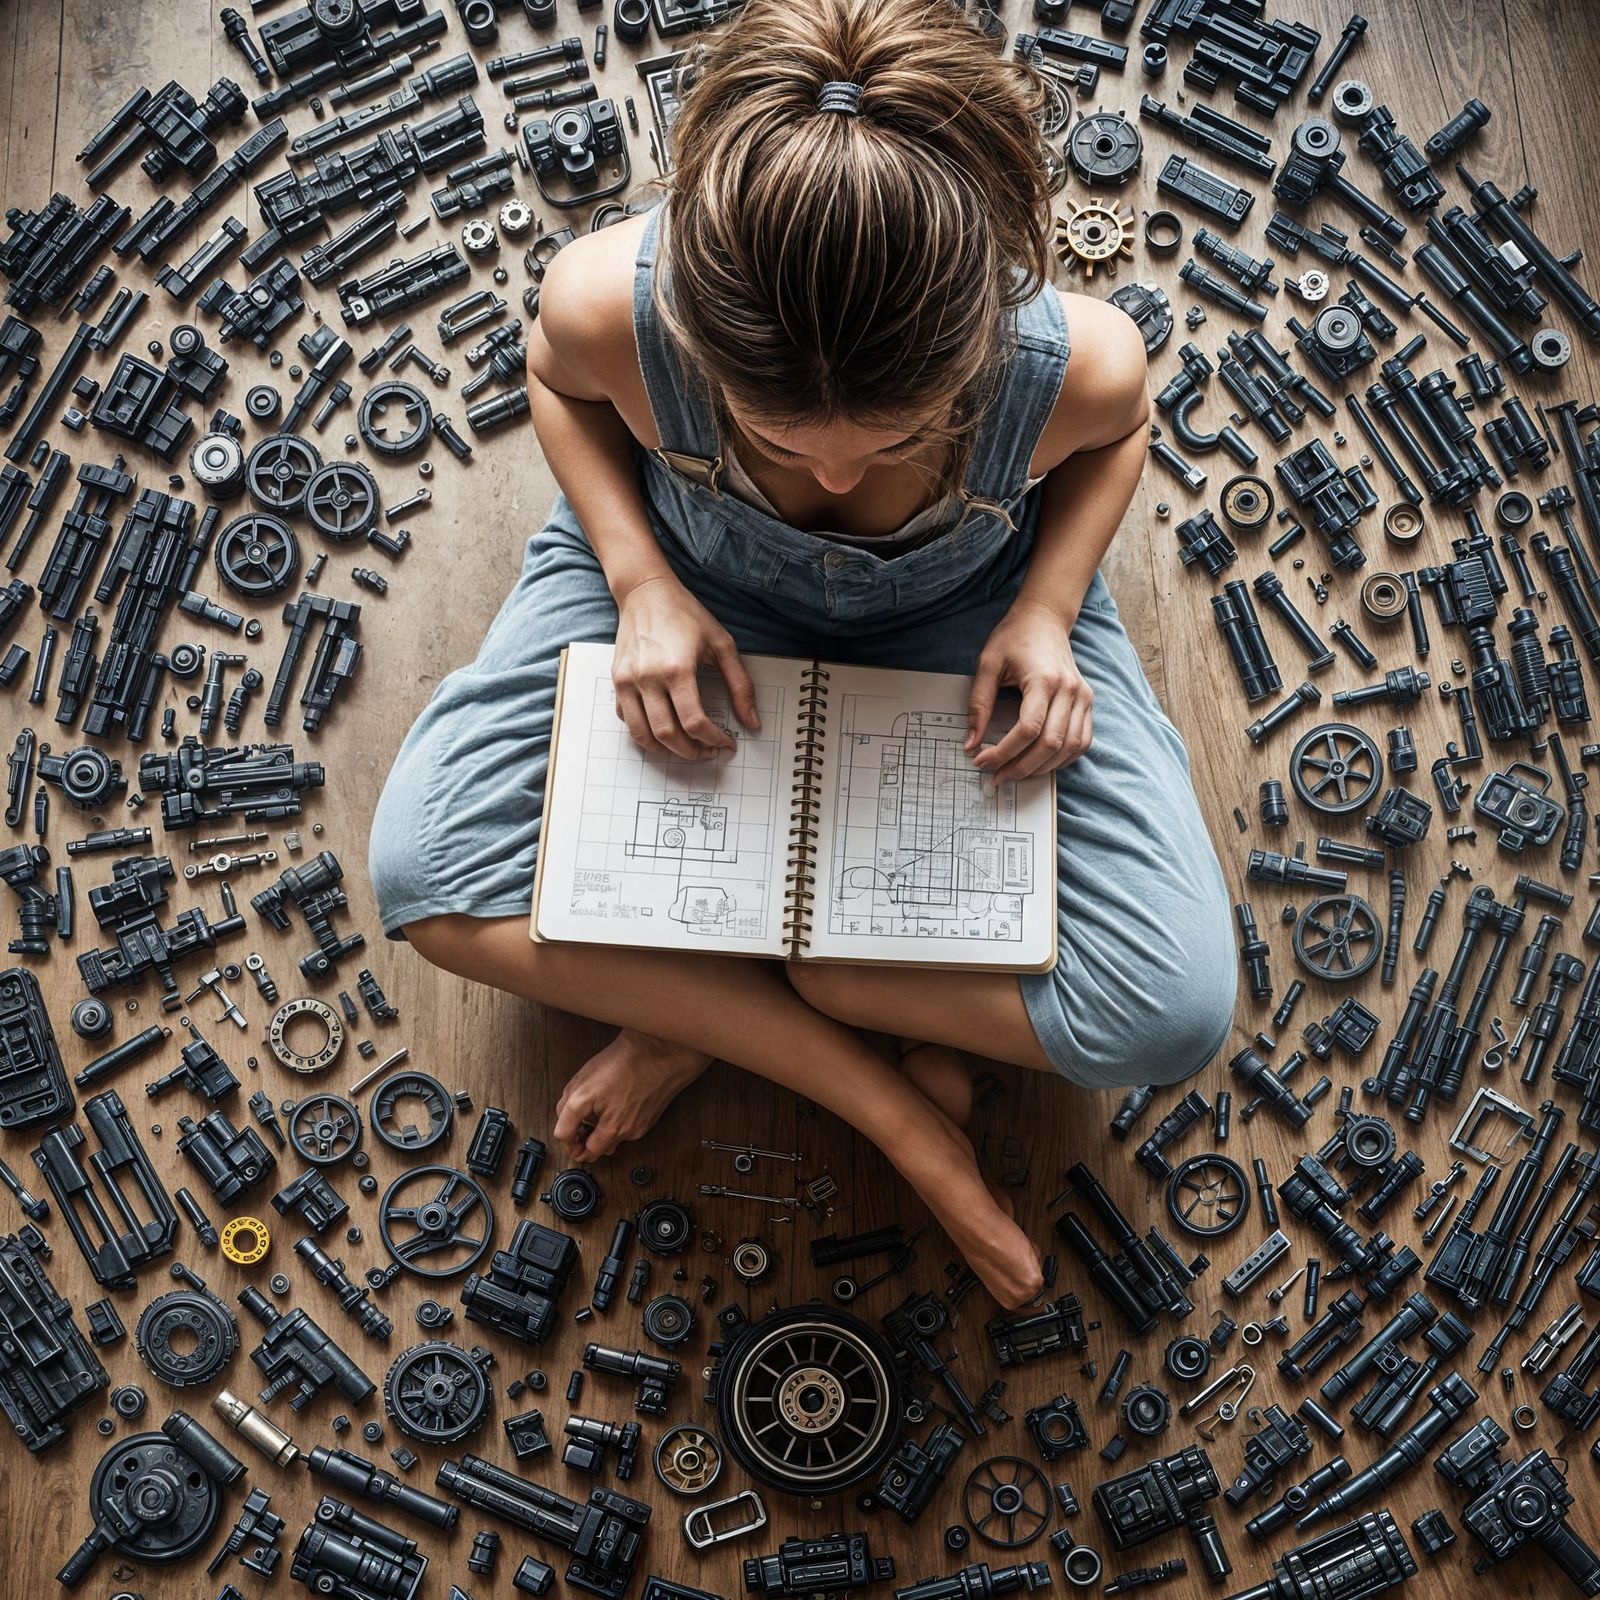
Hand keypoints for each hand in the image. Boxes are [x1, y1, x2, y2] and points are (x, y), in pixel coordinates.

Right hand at [612, 575, 759, 758]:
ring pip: (642, 735)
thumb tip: (752, 721)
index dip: (714, 741)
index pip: (695, 722)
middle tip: (707, 752)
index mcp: (678, 669)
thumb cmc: (685, 614)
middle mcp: (648, 678)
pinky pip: (627, 720)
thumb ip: (740, 685)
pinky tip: (662, 727)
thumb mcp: (722, 644)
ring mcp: (628, 681)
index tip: (726, 744)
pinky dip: (644, 732)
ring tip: (685, 747)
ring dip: (665, 751)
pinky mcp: (616, 681)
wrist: (645, 592)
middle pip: (668, 736)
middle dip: (691, 752)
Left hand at [966, 599, 1092, 783]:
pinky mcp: (1088, 702)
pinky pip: (1082, 741)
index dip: (1004, 752)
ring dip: (1042, 768)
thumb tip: (971, 742)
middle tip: (996, 776)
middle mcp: (1070, 690)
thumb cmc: (1015, 637)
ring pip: (1069, 748)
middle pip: (1050, 744)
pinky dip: (1062, 758)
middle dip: (1021, 767)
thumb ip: (979, 704)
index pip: (1028, 729)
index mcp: (1044, 680)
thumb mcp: (988, 664)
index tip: (981, 760)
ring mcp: (1083, 697)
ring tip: (1015, 773)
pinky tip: (1040, 763)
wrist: (1044, 618)